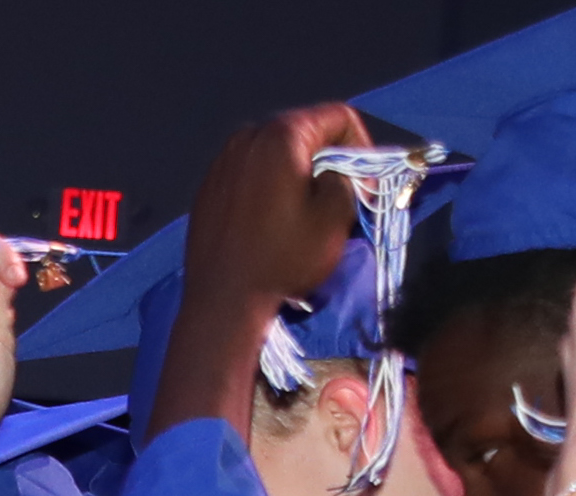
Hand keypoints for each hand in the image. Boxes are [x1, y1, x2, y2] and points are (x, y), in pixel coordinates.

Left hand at [180, 104, 371, 313]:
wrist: (223, 299)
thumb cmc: (282, 259)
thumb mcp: (334, 220)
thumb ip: (347, 181)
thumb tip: (340, 173)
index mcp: (281, 135)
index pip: (337, 116)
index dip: (363, 146)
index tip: (365, 185)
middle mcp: (247, 135)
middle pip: (305, 132)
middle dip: (331, 160)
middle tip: (343, 200)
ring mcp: (223, 159)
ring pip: (277, 153)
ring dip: (300, 175)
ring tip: (308, 214)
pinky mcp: (210, 185)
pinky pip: (251, 173)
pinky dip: (271, 187)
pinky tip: (275, 222)